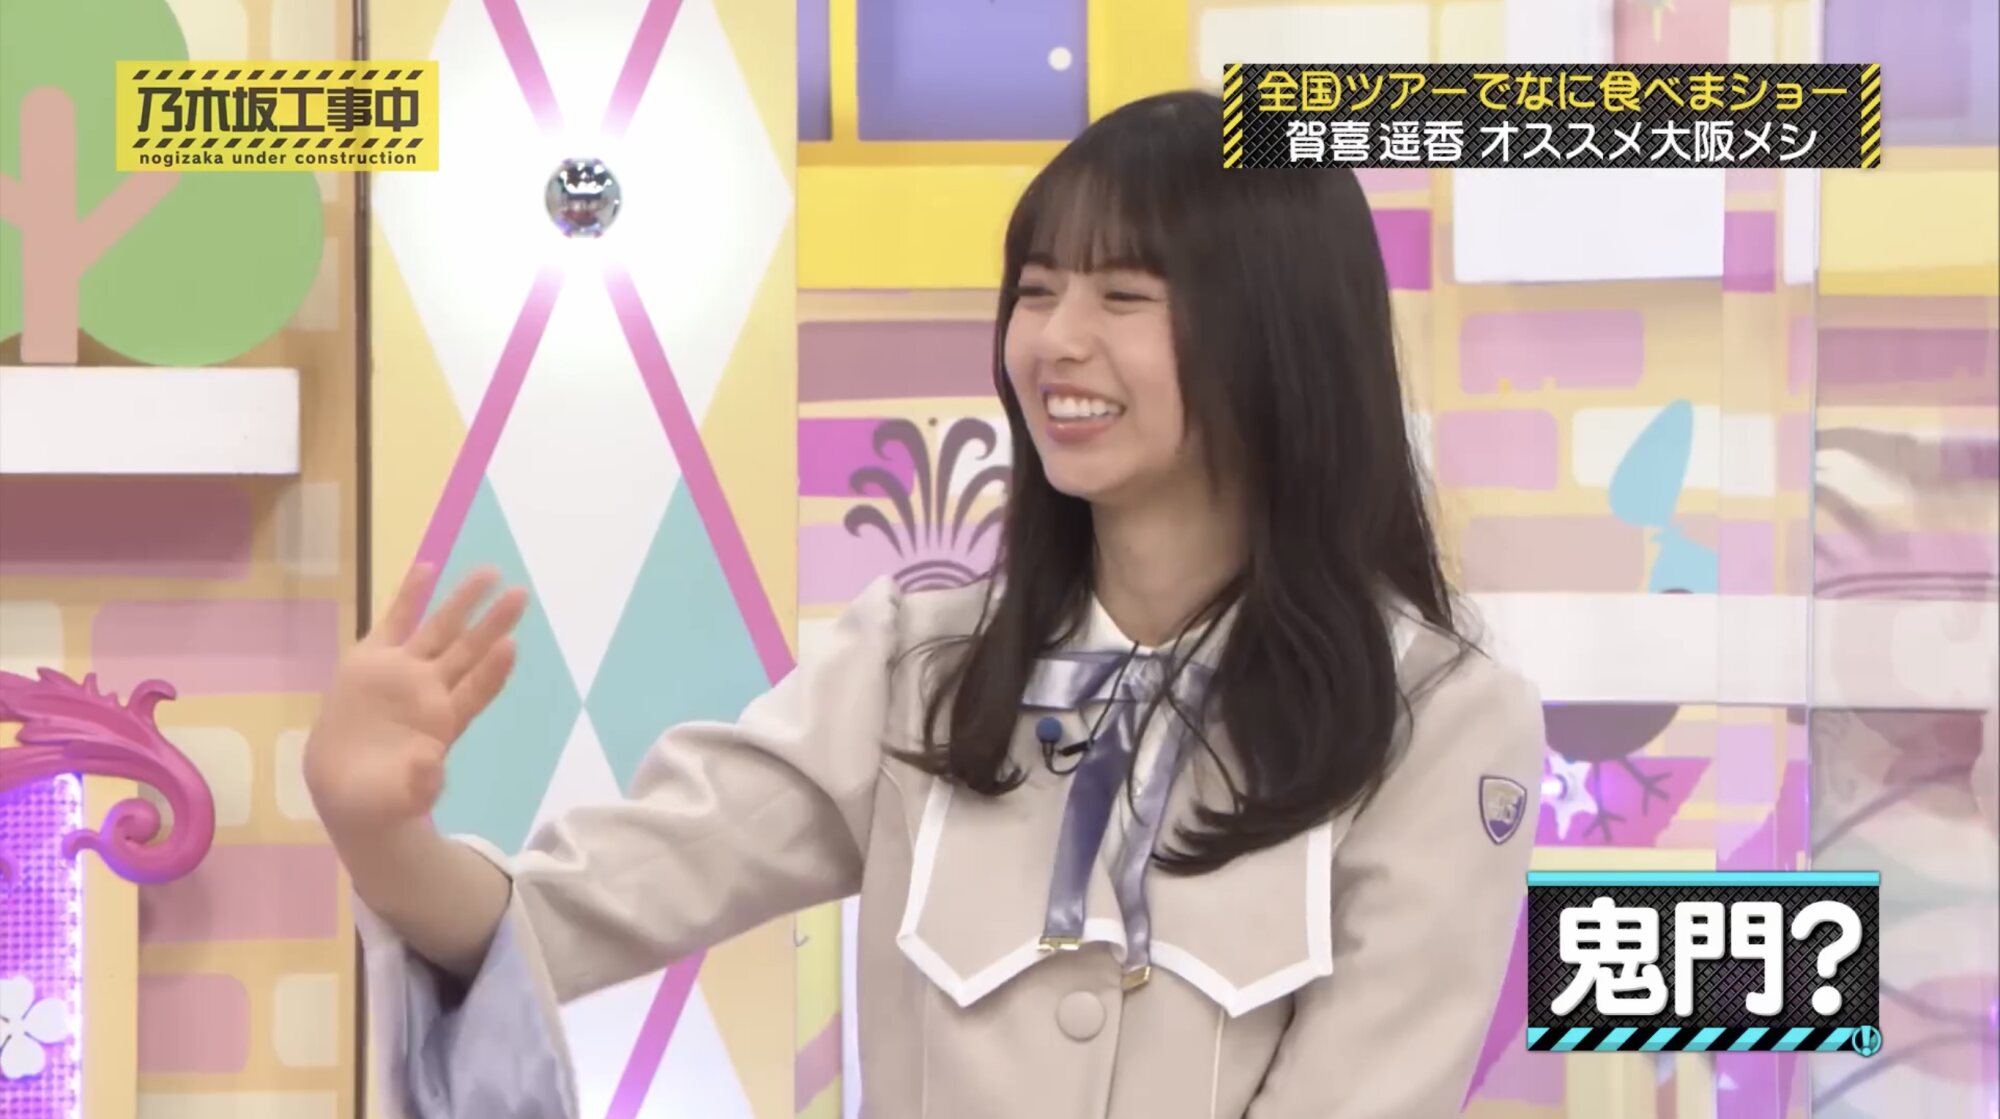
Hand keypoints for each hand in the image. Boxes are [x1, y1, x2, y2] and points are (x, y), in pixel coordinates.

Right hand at [303, 564, 527, 837]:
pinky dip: (409, 596)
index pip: (476, 691)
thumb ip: (419, 783)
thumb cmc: (382, 798)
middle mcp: (432, 692)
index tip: (511, 645)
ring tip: (489, 572)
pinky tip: (427, 567)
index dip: (492, 671)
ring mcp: (403, 673)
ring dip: (462, 602)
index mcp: (445, 724)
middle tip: (522, 595)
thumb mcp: (399, 797)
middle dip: (493, 623)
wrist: (347, 790)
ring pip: (440, 631)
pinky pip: (394, 623)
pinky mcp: (371, 662)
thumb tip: (433, 767)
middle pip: (469, 653)